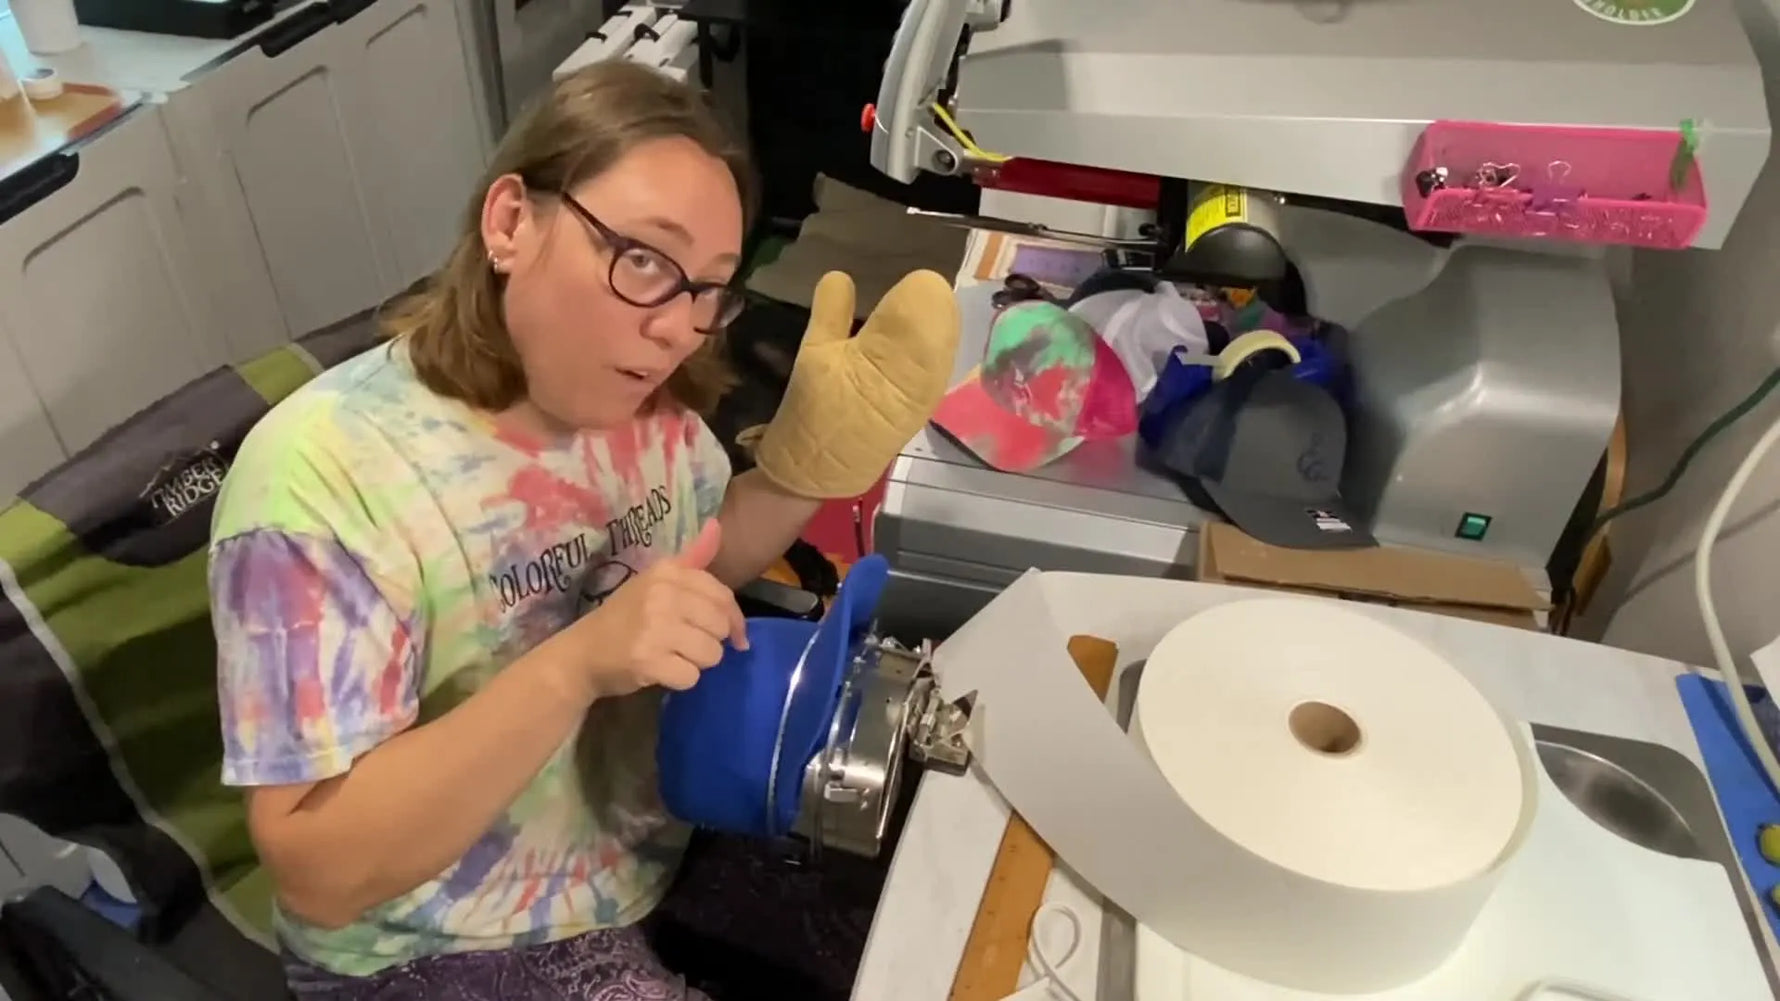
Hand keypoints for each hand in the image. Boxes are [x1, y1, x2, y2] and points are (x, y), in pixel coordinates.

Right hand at [572, 520, 748, 697]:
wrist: (582, 652)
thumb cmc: (625, 617)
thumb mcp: (655, 581)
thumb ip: (691, 559)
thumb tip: (716, 525)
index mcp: (667, 571)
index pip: (723, 596)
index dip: (734, 620)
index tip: (733, 636)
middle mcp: (663, 595)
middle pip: (721, 627)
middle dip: (710, 642)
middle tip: (686, 644)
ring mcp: (655, 628)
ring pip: (711, 654)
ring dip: (696, 662)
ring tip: (672, 656)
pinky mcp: (648, 661)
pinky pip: (691, 677)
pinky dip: (680, 680)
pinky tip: (662, 670)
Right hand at [751, 270, 961, 498]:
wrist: (823, 470)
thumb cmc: (813, 410)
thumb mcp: (813, 353)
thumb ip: (830, 310)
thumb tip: (842, 275)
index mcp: (889, 346)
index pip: (924, 294)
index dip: (913, 285)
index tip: (896, 285)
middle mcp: (921, 366)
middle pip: (943, 311)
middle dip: (925, 300)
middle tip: (903, 296)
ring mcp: (931, 386)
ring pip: (949, 334)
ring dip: (933, 320)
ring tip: (909, 317)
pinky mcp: (931, 401)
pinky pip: (944, 360)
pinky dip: (935, 344)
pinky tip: (918, 343)